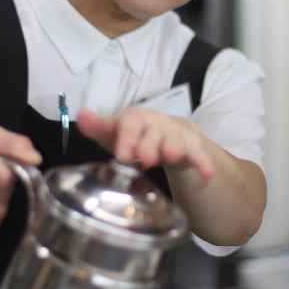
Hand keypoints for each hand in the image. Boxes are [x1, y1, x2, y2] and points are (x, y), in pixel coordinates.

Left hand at [76, 107, 215, 179]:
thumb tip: (82, 115)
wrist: (166, 134)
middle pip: (153, 132)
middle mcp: (156, 121)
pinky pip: (197, 152)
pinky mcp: (191, 144)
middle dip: (148, 145)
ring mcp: (175, 132)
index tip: (122, 154)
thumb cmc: (134, 135)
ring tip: (170, 156)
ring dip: (173, 147)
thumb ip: (97, 127)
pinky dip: (202, 161)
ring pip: (175, 139)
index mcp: (135, 118)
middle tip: (144, 158)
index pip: (131, 122)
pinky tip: (206, 173)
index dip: (127, 137)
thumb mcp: (113, 133)